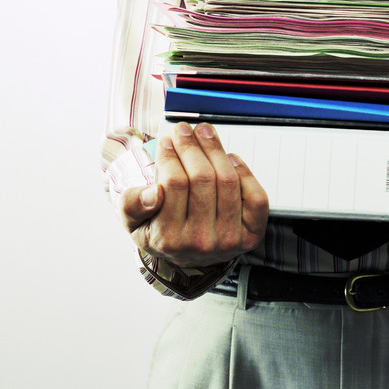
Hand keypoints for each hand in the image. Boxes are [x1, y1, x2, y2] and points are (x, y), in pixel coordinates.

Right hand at [120, 122, 268, 268]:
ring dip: (216, 150)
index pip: (173, 184)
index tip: (167, 141)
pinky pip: (256, 198)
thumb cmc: (161, 232)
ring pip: (227, 181)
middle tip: (185, 130)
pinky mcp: (251, 234)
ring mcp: (229, 239)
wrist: (188, 258)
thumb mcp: (134, 222)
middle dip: (192, 146)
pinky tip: (230, 159)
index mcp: (169, 239)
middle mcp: (201, 242)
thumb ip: (132, 205)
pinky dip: (245, 173)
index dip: (171, 156)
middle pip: (202, 178)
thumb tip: (153, 192)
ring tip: (204, 135)